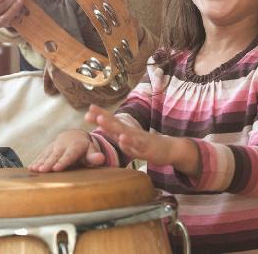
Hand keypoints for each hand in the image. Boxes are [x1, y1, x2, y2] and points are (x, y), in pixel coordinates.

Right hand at [28, 129, 104, 172]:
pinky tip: (30, 168)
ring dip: (40, 162)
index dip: (62, 162)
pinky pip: (42, 154)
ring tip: (34, 169)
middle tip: (42, 170)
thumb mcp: (92, 150)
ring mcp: (54, 145)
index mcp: (75, 146)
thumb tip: (101, 158)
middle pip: (55, 155)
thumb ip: (95, 156)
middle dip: (48, 163)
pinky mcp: (49, 147)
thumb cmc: (85, 148)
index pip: (68, 156)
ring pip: (47, 154)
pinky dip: (36, 160)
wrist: (75, 135)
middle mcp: (63, 144)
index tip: (56, 168)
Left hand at [85, 105, 199, 176]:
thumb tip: (98, 123)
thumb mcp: (127, 138)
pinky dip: (129, 142)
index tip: (89, 108)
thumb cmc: (145, 144)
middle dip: (102, 117)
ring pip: (124, 132)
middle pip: (115, 123)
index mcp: (125, 130)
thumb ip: (114, 132)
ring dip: (113, 126)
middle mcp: (131, 132)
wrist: (169, 149)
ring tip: (102, 120)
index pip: (111, 120)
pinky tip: (123, 139)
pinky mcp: (147, 148)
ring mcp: (139, 139)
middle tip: (90, 111)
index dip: (100, 114)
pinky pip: (137, 145)